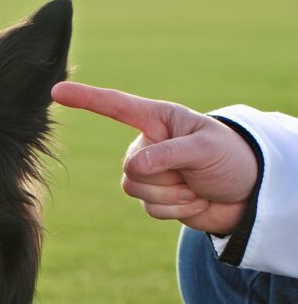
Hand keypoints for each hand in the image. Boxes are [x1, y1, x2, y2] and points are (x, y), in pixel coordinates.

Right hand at [51, 82, 257, 233]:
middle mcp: (147, 144)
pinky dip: (175, 210)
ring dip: (171, 196)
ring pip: (133, 189)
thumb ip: (167, 154)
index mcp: (158, 120)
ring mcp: (148, 172)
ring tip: (196, 188)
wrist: (247, 195)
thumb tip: (132, 169)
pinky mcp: (153, 198)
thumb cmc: (230, 158)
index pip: (115, 107)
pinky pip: (148, 209)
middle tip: (194, 175)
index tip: (56, 92)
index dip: (85, 99)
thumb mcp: (204, 148)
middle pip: (129, 166)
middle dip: (163, 178)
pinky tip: (195, 201)